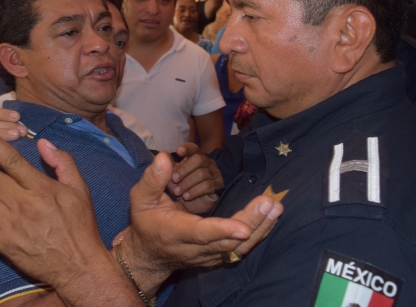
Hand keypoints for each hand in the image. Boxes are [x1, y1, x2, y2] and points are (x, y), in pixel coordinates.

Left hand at [0, 125, 107, 292]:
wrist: (79, 266)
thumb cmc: (81, 225)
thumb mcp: (80, 189)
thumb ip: (62, 162)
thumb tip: (43, 143)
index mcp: (41, 188)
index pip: (11, 159)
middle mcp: (23, 204)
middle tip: (1, 180)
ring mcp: (11, 225)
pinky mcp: (3, 244)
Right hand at [121, 152, 281, 287]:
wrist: (148, 255)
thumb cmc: (145, 221)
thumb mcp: (140, 198)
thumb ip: (152, 179)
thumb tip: (166, 158)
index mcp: (175, 232)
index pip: (201, 233)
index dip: (223, 230)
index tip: (244, 227)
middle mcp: (194, 249)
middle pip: (228, 242)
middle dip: (252, 222)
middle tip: (271, 203)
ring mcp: (208, 257)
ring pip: (238, 249)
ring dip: (260, 229)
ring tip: (276, 208)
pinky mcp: (217, 258)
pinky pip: (241, 250)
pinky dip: (258, 234)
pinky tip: (270, 218)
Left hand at [168, 143, 222, 213]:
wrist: (184, 212)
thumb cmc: (174, 191)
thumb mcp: (164, 181)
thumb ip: (163, 169)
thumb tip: (163, 156)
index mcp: (193, 157)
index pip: (193, 148)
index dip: (187, 149)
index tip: (178, 152)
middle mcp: (205, 163)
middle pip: (198, 159)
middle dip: (184, 169)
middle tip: (174, 179)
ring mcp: (213, 174)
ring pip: (202, 173)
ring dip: (187, 183)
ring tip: (177, 192)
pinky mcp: (217, 187)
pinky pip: (207, 185)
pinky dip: (194, 191)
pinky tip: (186, 197)